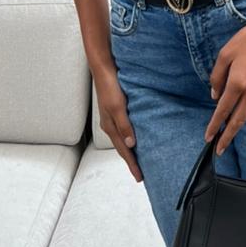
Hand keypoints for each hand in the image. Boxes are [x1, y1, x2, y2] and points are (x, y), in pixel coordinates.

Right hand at [94, 66, 142, 182]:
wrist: (103, 69)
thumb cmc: (110, 86)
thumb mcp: (118, 106)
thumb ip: (124, 125)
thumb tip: (131, 144)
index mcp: (110, 127)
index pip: (123, 151)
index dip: (132, 164)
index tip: (140, 177)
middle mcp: (110, 125)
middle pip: (122, 147)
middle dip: (131, 160)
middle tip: (141, 173)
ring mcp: (112, 118)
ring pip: (123, 138)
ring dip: (131, 149)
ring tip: (140, 158)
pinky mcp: (115, 110)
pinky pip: (124, 128)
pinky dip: (130, 136)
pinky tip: (136, 136)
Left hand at [204, 10, 245, 155]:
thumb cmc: (245, 41)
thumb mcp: (224, 55)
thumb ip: (216, 77)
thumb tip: (215, 97)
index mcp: (237, 82)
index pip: (223, 110)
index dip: (215, 125)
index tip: (208, 137)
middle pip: (237, 120)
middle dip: (227, 136)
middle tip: (218, 149)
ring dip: (236, 127)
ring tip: (226, 137)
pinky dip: (244, 114)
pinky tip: (237, 117)